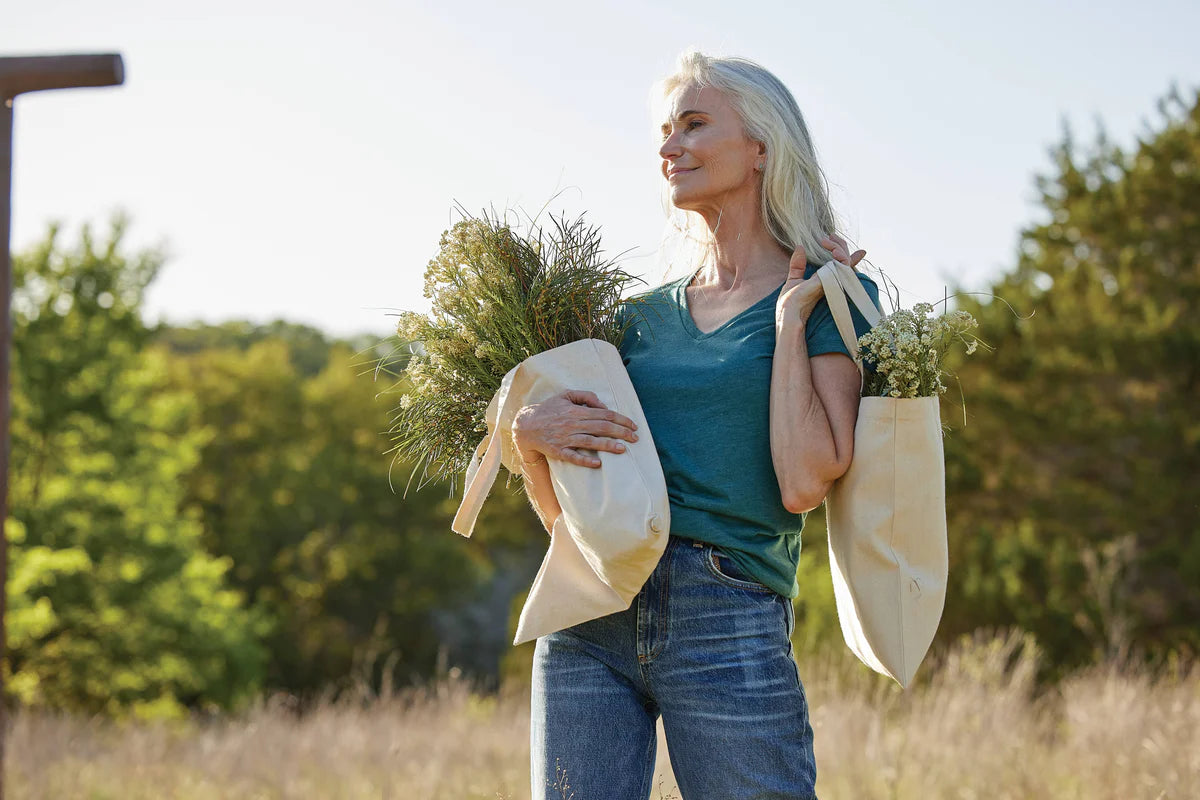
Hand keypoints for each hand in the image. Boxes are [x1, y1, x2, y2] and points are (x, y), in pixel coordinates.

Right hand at [511, 390, 638, 469]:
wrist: (526, 425)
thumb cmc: (549, 409)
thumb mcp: (565, 395)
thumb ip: (586, 396)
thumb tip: (603, 405)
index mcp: (576, 411)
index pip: (605, 414)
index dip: (621, 419)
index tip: (633, 426)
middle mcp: (573, 425)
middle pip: (602, 428)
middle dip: (621, 432)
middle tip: (635, 438)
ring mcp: (566, 439)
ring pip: (591, 442)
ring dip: (608, 446)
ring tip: (623, 449)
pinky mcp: (559, 451)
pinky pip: (574, 457)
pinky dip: (586, 461)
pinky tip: (598, 464)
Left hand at [776, 233, 866, 326]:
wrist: (790, 314)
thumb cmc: (790, 303)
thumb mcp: (793, 279)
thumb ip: (798, 265)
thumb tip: (800, 247)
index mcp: (824, 279)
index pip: (839, 264)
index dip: (845, 254)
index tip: (839, 240)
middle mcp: (832, 280)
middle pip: (843, 259)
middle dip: (840, 245)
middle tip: (831, 236)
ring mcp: (834, 281)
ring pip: (845, 260)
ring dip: (839, 247)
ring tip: (828, 241)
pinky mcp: (833, 282)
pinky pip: (844, 266)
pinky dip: (841, 256)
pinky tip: (833, 251)